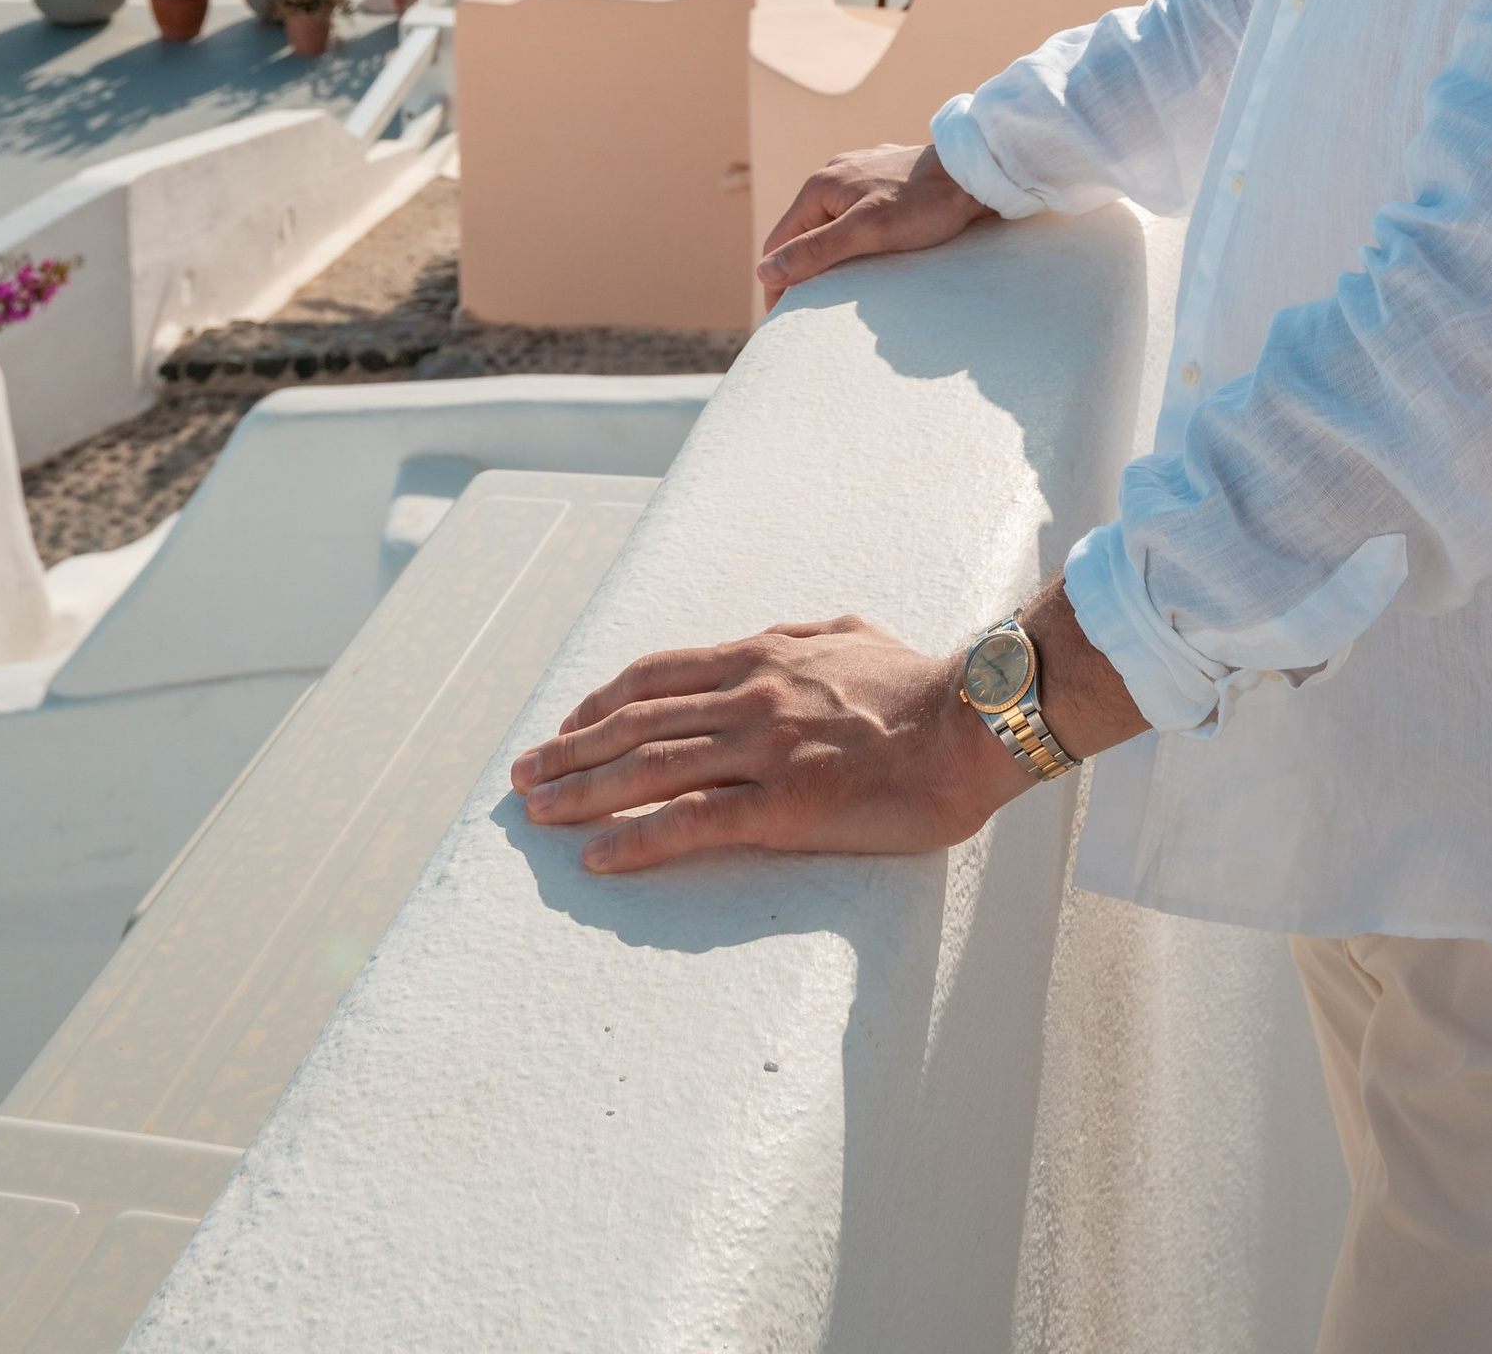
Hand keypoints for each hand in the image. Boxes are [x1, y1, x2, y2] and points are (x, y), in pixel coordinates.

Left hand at [511, 615, 1030, 875]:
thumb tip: (781, 637)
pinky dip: (636, 840)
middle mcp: (748, 696)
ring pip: (647, 769)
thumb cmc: (920, 682)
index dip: (599, 702)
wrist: (969, 722)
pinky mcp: (780, 805)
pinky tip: (599, 857)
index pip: (655, 676)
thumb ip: (804, 636)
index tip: (565, 725)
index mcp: (761, 657)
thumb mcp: (851, 634)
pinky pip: (691, 823)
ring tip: (537, 814)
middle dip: (568, 750)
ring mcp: (760, 750)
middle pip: (633, 722)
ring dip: (582, 793)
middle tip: (522, 775)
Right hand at [756, 140, 986, 304]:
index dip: (777, 282)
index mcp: (820, 186)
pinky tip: (870, 254)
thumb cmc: (923, 205)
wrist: (974, 174)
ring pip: (830, 223)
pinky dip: (854, 237)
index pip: (779, 242)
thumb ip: (815, 251)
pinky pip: (855, 213)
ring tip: (840, 286)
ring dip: (829, 253)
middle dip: (803, 268)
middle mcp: (833, 174)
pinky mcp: (884, 179)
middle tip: (812, 308)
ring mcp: (860, 174)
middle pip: (802, 232)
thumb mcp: (866, 233)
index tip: (784, 318)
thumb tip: (765, 271)